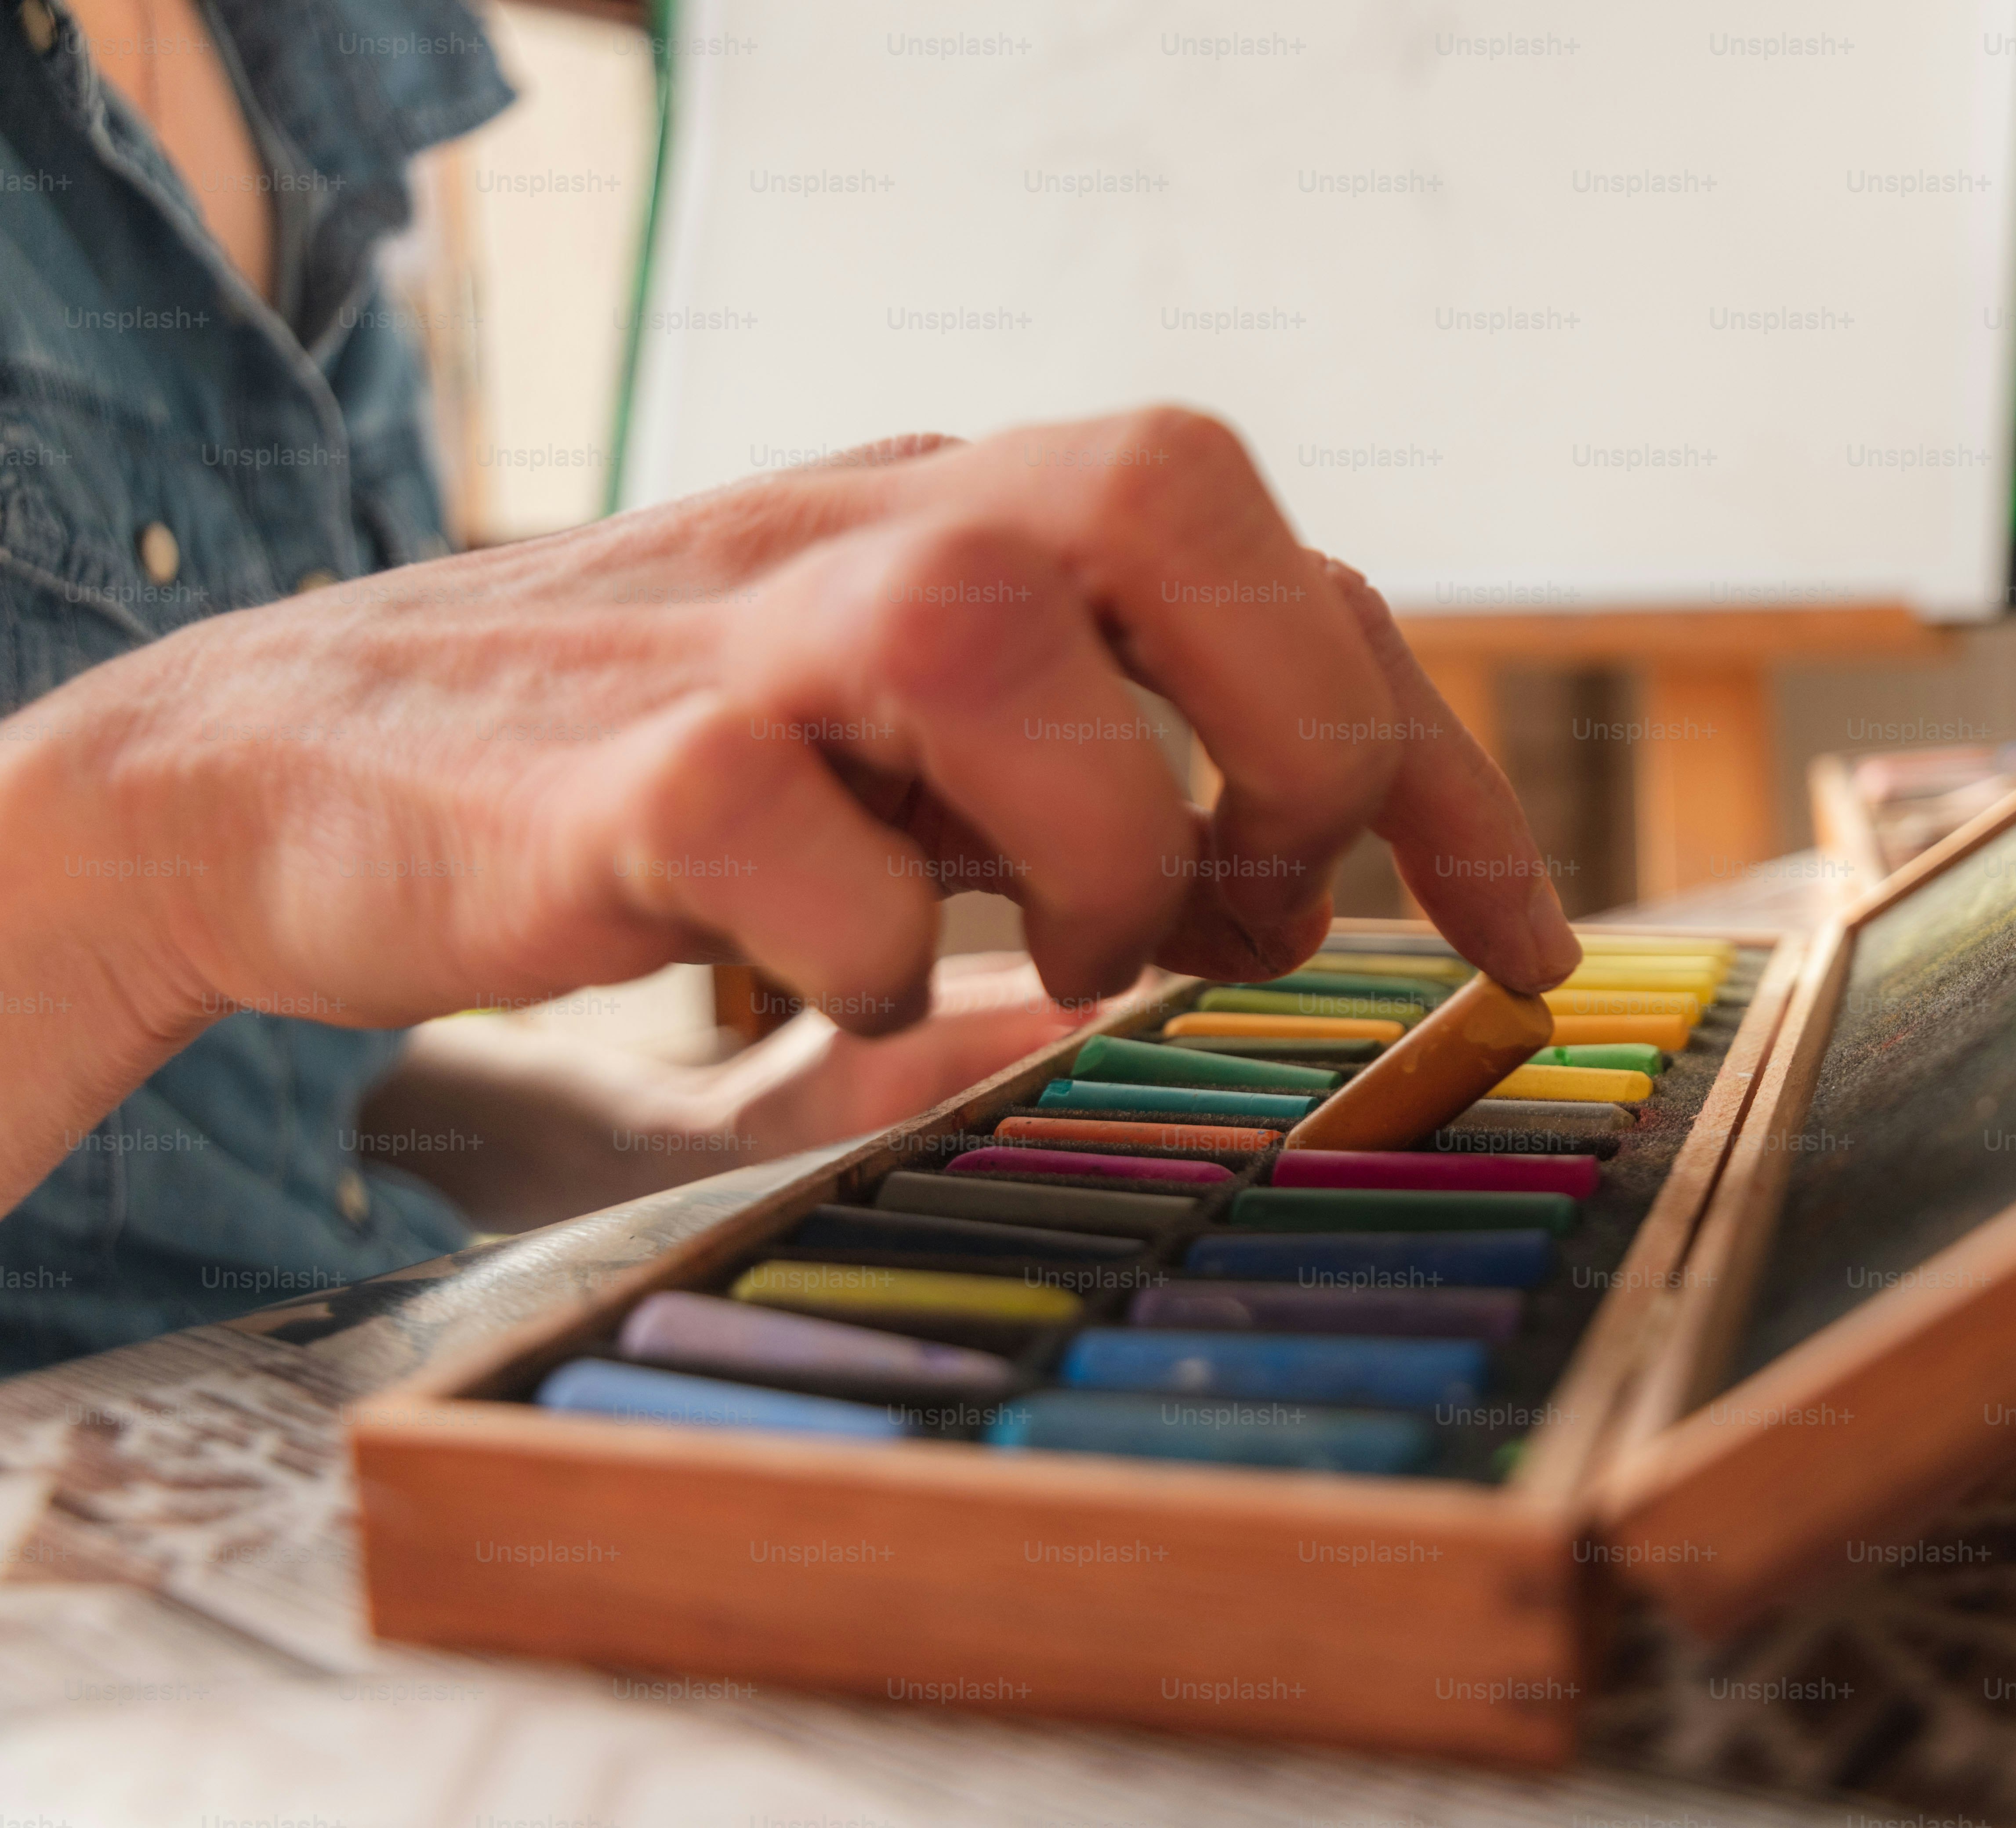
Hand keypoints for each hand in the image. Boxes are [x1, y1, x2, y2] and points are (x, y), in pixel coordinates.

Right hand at [0, 408, 1579, 1208]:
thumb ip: (1086, 815)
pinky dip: (871, 960)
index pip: (1292, 587)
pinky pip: (805, 844)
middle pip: (1179, 495)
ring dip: (1090, 851)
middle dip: (1286, 732)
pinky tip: (839, 985)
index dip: (1443, 772)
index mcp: (982, 521)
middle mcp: (887, 526)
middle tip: (1244, 899)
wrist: (302, 770)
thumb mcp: (907, 776)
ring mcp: (746, 627)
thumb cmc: (658, 773)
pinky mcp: (617, 760)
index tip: (1525, 945)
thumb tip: (1276, 923)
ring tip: (1055, 954)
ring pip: (1002, 644)